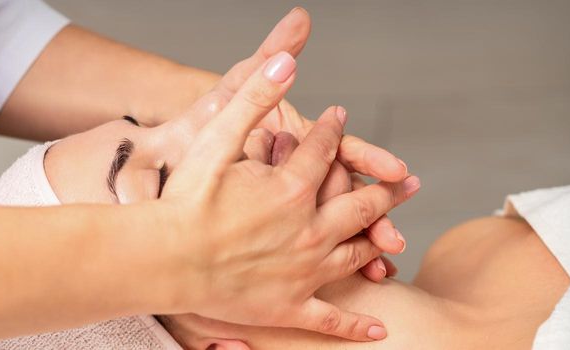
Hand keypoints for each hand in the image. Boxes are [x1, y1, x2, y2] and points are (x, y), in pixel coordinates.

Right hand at [159, 51, 415, 340]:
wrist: (163, 259)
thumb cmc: (184, 200)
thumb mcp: (217, 138)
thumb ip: (255, 98)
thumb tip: (289, 59)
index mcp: (294, 189)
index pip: (325, 152)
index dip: (333, 130)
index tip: (339, 117)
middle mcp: (310, 230)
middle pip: (360, 205)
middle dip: (386, 189)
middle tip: (406, 180)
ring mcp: (305, 272)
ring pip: (355, 254)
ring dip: (378, 240)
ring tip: (395, 235)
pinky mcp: (290, 307)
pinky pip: (332, 320)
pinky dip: (357, 327)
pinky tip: (380, 330)